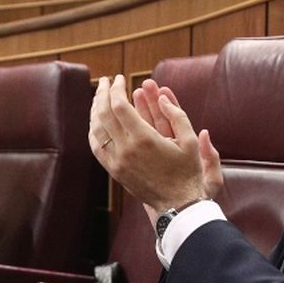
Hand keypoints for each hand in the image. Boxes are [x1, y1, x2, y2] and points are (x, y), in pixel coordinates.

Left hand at [89, 75, 213, 210]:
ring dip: (95, 110)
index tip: (119, 78)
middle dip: (102, 93)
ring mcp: (117, 162)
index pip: (119, 106)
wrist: (177, 204)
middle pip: (103, 114)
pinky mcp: (114, 171)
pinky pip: (96, 147)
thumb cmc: (187, 172)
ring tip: (98, 97)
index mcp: (144, 139)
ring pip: (96, 130)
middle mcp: (126, 149)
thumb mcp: (190, 141)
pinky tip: (96, 121)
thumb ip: (177, 115)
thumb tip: (162, 97)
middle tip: (105, 81)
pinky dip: (93, 131)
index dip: (116, 89)